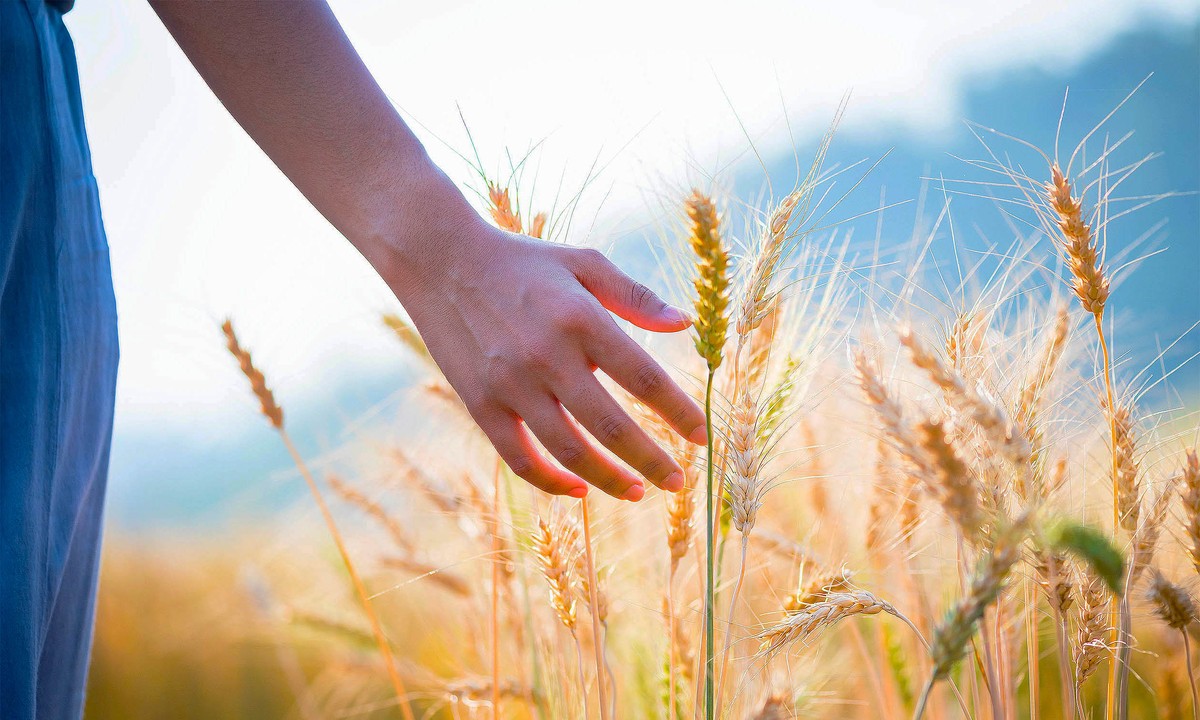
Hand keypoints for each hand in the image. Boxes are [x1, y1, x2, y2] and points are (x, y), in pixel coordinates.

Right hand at [379, 176, 706, 500]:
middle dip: (653, 461)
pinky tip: (579, 489)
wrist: (441, 259)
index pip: (645, 379)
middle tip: (678, 481)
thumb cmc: (524, 260)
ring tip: (637, 492)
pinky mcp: (481, 404)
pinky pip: (520, 458)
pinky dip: (552, 482)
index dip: (680, 414)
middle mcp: (548, 355)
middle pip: (612, 427)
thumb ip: (636, 296)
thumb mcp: (584, 262)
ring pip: (569, 452)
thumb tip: (685, 325)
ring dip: (609, 480)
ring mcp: (512, 385)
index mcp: (582, 319)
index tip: (702, 436)